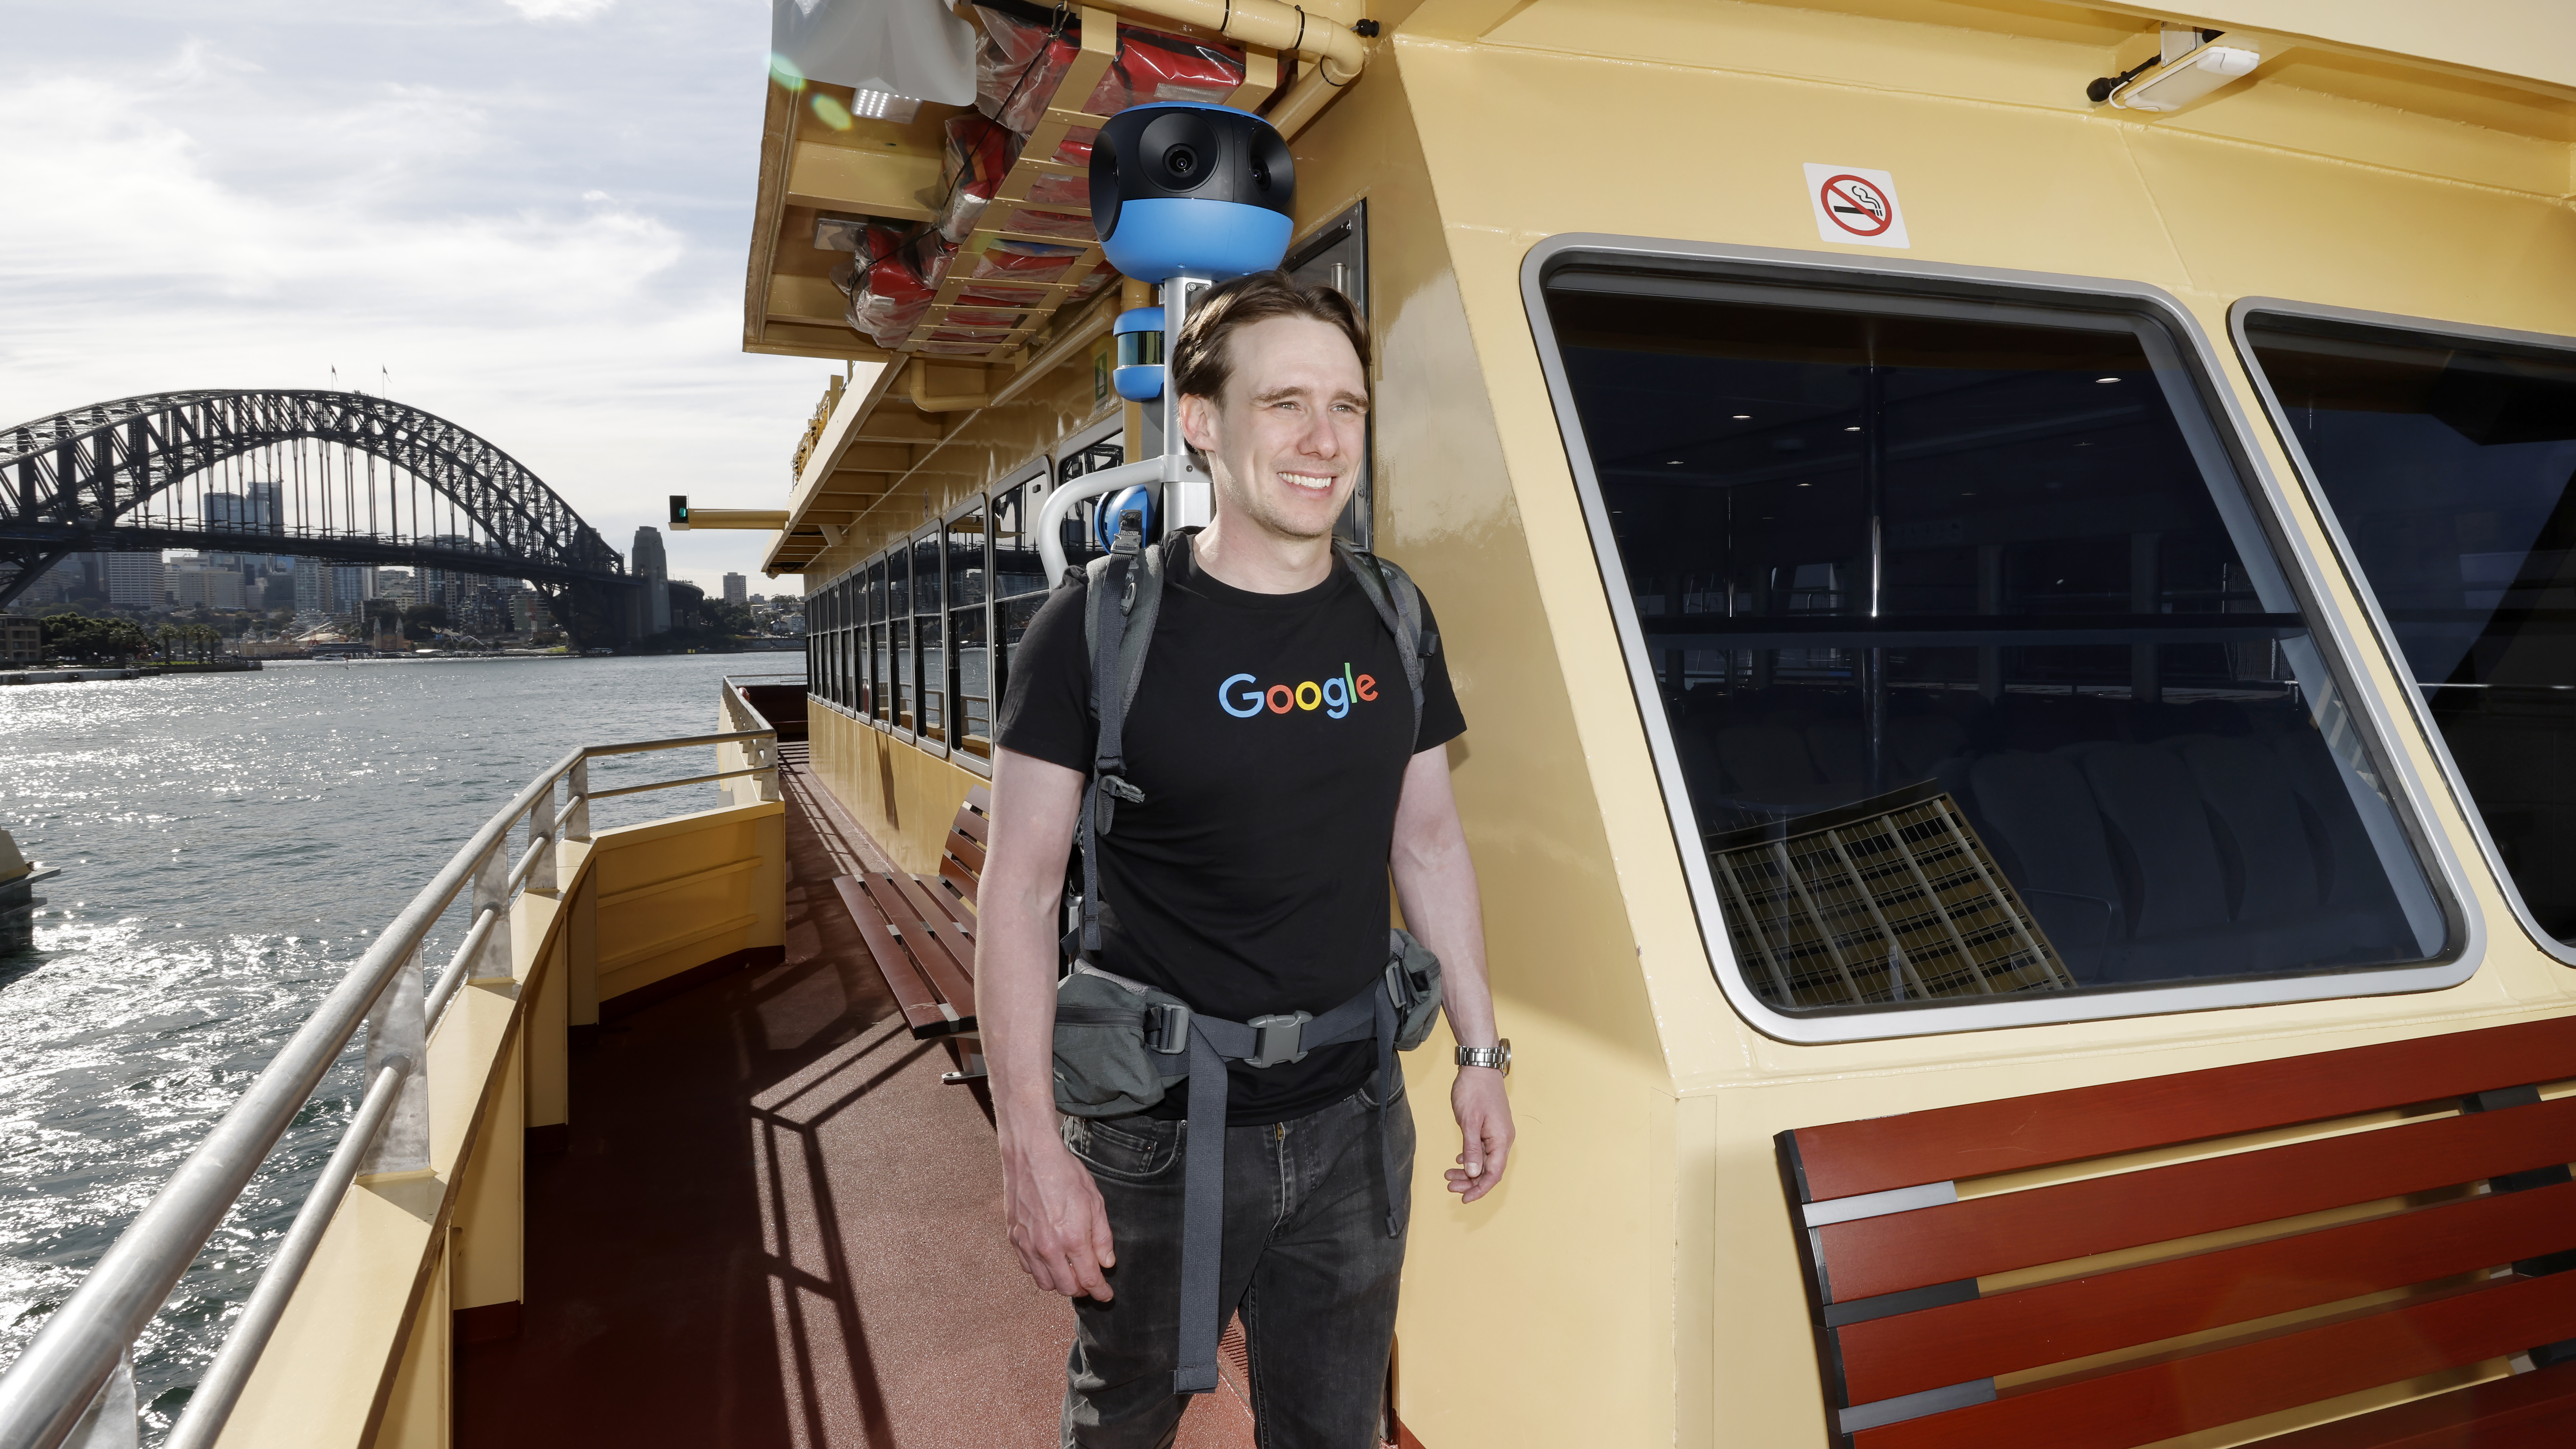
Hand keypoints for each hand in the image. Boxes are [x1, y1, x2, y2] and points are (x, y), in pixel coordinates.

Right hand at [1003, 1134, 1117, 1298]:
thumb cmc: (1065, 1174)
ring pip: (1044, 1283)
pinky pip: (1028, 1268)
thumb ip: (1102, 1237)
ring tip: (1070, 1270)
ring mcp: (1028, 1244)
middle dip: (1081, 1289)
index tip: (1106, 1296)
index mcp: (1072, 1238)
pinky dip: (1041, 1270)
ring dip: (1060, 1282)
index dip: (1100, 1292)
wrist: (1031, 1156)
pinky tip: (1050, 1258)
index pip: (1089, 1280)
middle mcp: (1048, 1247)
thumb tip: (1106, 1263)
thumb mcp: (1095, 1202)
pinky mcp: (1014, 1238)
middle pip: (1066, 1288)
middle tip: (1089, 1281)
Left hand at [1446, 1067, 1514, 1202]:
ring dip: (1468, 1171)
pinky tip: (1459, 1160)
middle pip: (1489, 1170)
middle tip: (1449, 1185)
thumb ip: (1471, 1149)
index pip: (1493, 1174)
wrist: (1479, 1066)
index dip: (1479, 1189)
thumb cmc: (1474, 1091)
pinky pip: (1483, 1149)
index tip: (1464, 1199)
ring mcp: (1497, 1133)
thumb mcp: (1469, 1121)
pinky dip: (1471, 1157)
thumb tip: (1473, 1174)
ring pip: (1485, 1160)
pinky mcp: (1491, 1127)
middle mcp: (1503, 1139)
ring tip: (1449, 1175)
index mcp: (1501, 1140)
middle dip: (1470, 1182)